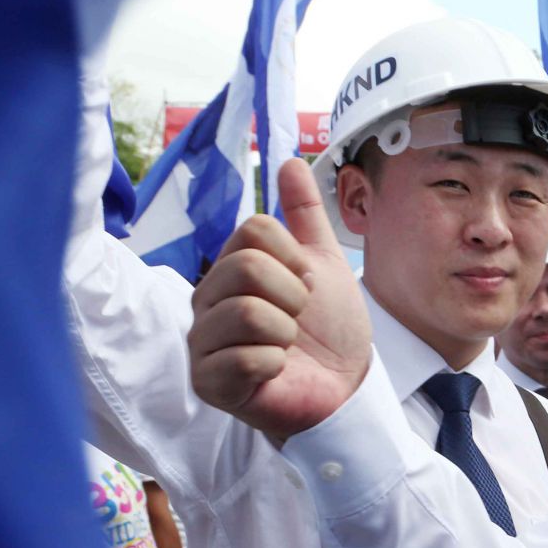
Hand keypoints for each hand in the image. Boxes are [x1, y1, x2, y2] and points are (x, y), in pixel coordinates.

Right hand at [189, 158, 370, 441]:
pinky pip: (246, 358)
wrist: (345, 387)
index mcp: (229, 267)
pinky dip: (276, 364)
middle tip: (298, 320)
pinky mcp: (208, 381)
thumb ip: (304, 214)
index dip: (294, 258)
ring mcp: (202, 341)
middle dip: (293, 296)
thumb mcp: (323, 262)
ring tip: (287, 346)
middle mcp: (206, 300)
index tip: (305, 285)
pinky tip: (276, 372)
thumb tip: (289, 160)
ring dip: (286, 332)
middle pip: (247, 266)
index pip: (255, 230)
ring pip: (247, 311)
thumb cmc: (330, 328)